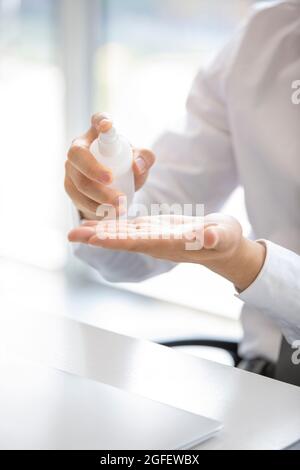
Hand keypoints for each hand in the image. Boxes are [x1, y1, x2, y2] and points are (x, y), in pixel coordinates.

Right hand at [64, 113, 154, 218]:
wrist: (114, 187)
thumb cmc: (127, 166)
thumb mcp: (140, 161)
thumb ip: (145, 158)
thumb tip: (137, 167)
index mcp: (98, 134)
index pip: (98, 120)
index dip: (101, 121)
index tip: (108, 125)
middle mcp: (80, 147)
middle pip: (77, 154)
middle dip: (92, 168)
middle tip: (111, 179)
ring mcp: (72, 168)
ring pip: (77, 181)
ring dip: (98, 195)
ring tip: (119, 204)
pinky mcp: (70, 187)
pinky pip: (78, 198)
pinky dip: (95, 207)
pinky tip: (109, 213)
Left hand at [68, 213, 265, 291]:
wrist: (223, 245)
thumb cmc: (226, 240)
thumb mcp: (225, 236)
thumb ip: (218, 237)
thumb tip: (211, 237)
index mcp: (170, 244)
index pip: (140, 242)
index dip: (118, 240)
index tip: (96, 239)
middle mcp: (156, 243)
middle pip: (122, 240)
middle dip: (97, 237)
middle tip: (71, 235)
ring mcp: (153, 237)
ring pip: (121, 235)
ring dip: (98, 232)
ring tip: (74, 230)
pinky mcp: (153, 230)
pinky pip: (127, 229)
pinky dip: (110, 226)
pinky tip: (94, 223)